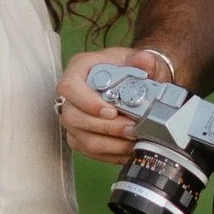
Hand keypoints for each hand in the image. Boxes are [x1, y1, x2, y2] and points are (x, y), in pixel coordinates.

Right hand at [54, 43, 174, 162]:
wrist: (134, 81)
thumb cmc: (130, 68)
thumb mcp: (139, 59)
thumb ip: (144, 59)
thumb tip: (144, 61)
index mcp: (79, 69)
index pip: (69, 87)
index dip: (87, 102)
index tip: (111, 111)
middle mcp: (70, 95)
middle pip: (73, 117)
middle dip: (105, 128)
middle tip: (131, 128)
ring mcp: (72, 117)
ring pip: (81, 139)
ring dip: (110, 144)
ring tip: (134, 140)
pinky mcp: (79, 136)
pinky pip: (90, 152)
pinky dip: (111, 154)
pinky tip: (129, 149)